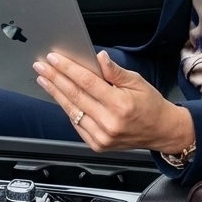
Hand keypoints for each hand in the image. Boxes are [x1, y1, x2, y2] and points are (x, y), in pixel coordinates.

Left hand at [34, 51, 194, 154]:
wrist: (161, 131)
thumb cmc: (150, 105)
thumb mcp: (137, 81)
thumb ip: (114, 71)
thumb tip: (99, 57)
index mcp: (120, 104)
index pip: (87, 82)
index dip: (68, 69)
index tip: (54, 59)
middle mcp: (109, 123)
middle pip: (75, 96)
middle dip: (55, 79)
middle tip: (41, 67)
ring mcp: (102, 137)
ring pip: (72, 111)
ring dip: (56, 93)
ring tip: (44, 80)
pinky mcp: (98, 145)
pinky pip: (76, 124)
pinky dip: (67, 109)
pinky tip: (59, 97)